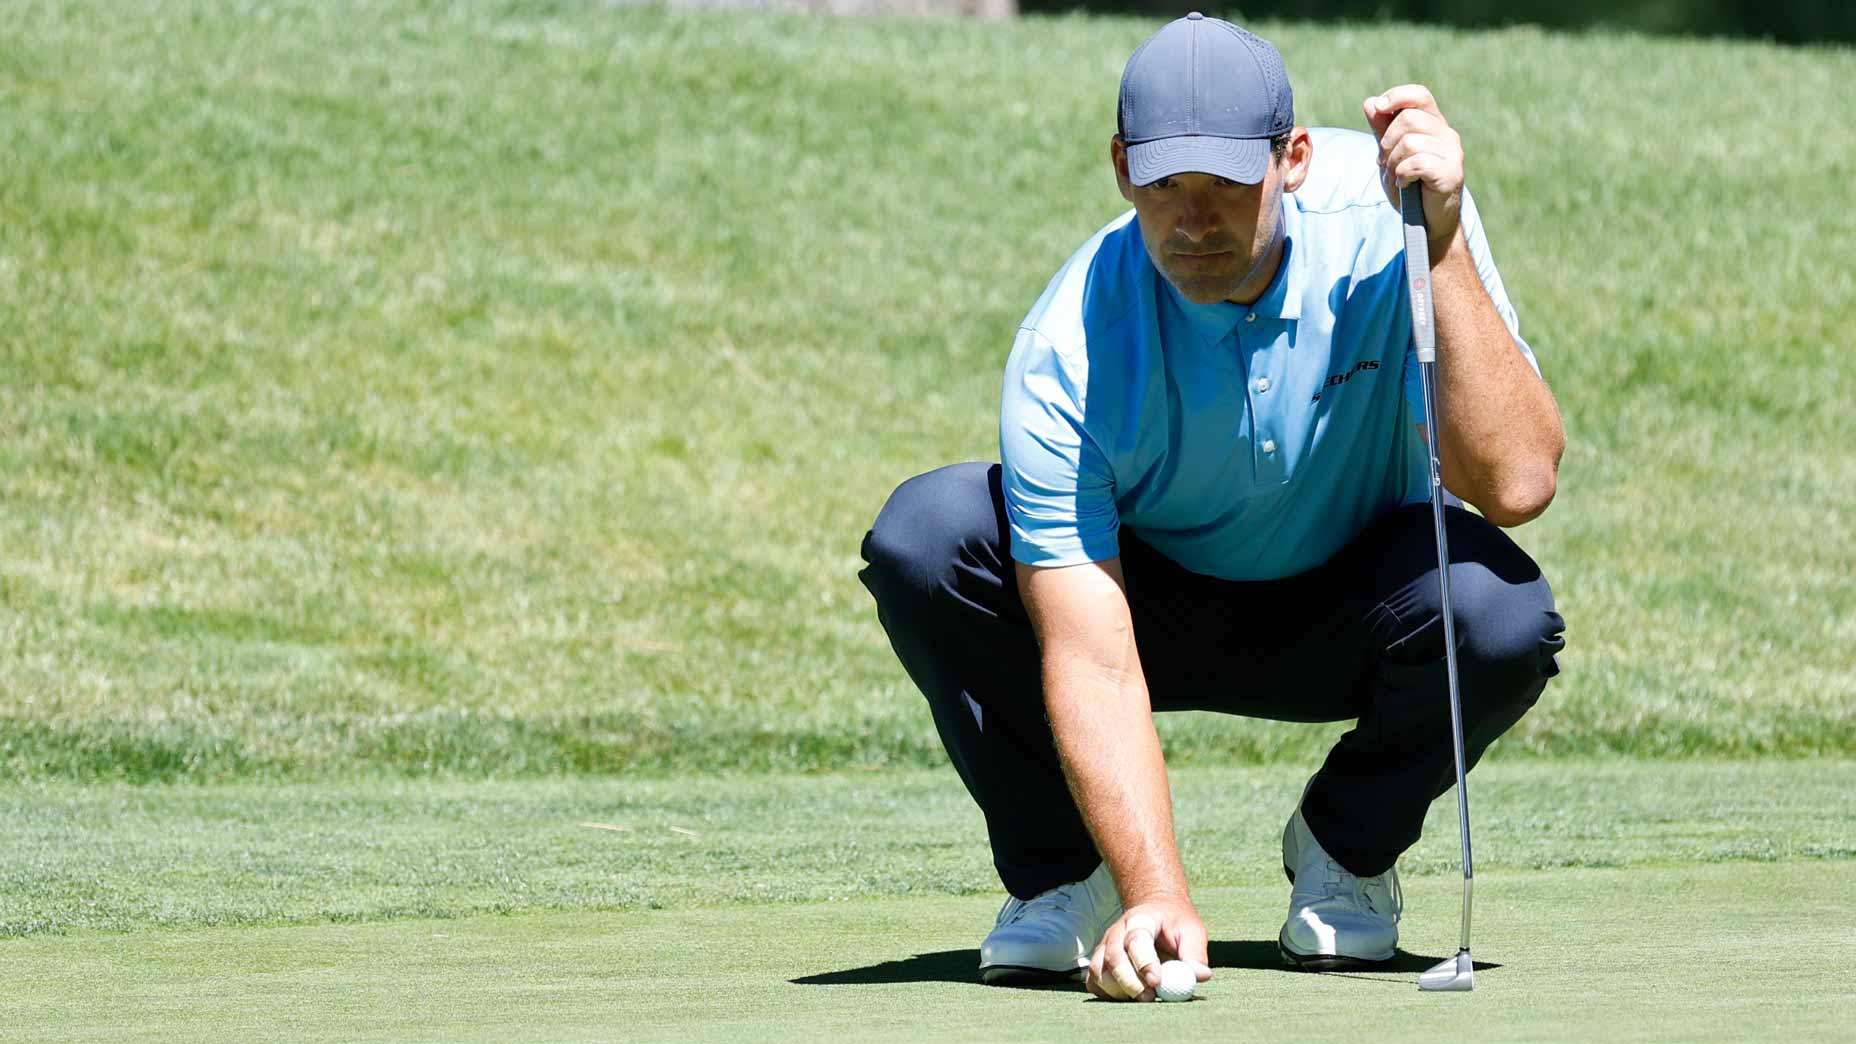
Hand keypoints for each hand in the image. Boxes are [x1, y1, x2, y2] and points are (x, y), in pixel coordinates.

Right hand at [1085, 898, 1211, 1001]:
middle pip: (1114, 957)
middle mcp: (1117, 931)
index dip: (1144, 962)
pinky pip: (1093, 981)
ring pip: (1099, 971)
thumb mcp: (1192, 931)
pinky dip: (1106, 994)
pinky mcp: (1099, 962)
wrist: (1155, 912)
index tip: (1157, 982)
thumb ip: (1195, 953)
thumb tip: (1200, 975)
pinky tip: (1127, 997)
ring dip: (1118, 990)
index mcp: (1141, 919)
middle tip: (1149, 998)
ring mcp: (1105, 947)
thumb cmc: (1174, 924)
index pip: (1136, 939)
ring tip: (1143, 998)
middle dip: (1130, 982)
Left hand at [1364, 84, 1464, 253]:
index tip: (1379, 108)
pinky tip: (1405, 185)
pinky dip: (1402, 175)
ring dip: (1393, 163)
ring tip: (1397, 178)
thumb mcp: (1390, 156)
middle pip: (1408, 119)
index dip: (1397, 96)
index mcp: (1434, 125)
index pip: (1419, 95)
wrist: (1427, 222)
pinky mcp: (1452, 173)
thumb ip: (1381, 130)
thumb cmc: (1410, 187)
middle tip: (1387, 164)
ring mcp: (1453, 154)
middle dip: (1387, 143)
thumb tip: (1370, 103)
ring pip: (1409, 142)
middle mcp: (1447, 135)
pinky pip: (1417, 163)